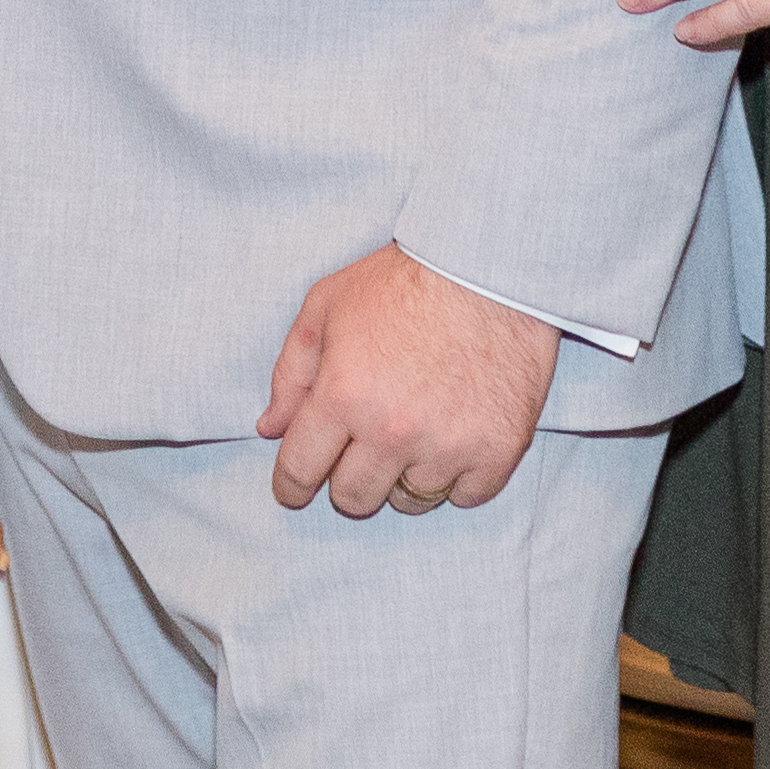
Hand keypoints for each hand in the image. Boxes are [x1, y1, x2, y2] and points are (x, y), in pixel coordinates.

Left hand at [258, 245, 554, 516]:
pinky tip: (452, 441)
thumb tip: (270, 429)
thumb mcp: (325, 308)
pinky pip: (464, 498)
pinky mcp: (499, 451)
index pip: (300, 471)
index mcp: (343, 396)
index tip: (295, 489)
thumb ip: (292, 373)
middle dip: (346, 479)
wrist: (488, 267)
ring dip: (404, 477)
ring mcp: (449, 446)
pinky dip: (456, 478)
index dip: (291, 486)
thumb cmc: (401, 281)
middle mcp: (393, 431)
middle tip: (361, 448)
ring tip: (413, 433)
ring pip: (410, 502)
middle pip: (354, 498)